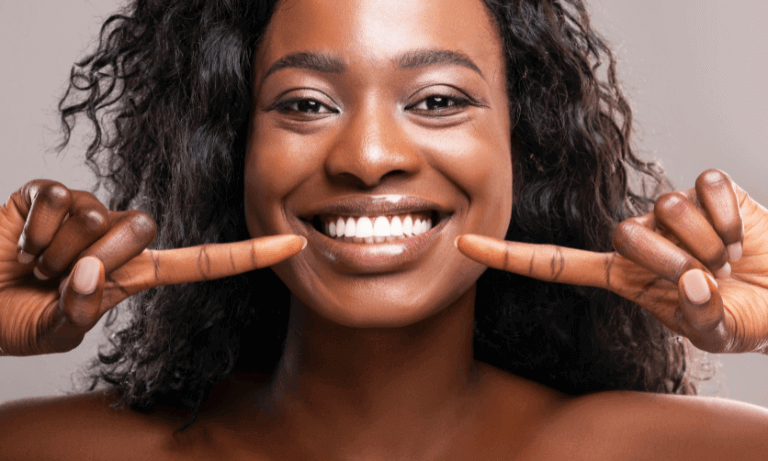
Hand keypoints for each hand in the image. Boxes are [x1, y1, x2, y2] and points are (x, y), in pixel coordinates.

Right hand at [0, 180, 304, 355]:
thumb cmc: (13, 319)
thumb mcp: (54, 330)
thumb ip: (79, 310)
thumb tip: (91, 271)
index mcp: (133, 275)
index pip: (201, 262)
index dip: (247, 256)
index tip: (293, 245)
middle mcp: (118, 239)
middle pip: (142, 229)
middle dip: (94, 258)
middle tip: (54, 276)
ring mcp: (87, 211)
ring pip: (95, 215)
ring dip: (51, 250)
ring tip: (32, 262)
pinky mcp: (51, 192)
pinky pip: (55, 197)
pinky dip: (29, 227)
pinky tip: (19, 239)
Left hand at [456, 169, 767, 353]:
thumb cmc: (742, 316)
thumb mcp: (715, 331)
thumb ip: (699, 316)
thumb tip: (692, 283)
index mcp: (622, 276)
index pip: (555, 263)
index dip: (510, 256)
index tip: (464, 245)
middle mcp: (638, 237)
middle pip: (623, 232)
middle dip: (670, 260)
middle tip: (706, 275)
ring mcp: (669, 210)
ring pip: (666, 208)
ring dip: (707, 242)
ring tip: (726, 257)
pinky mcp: (706, 188)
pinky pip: (705, 188)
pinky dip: (730, 217)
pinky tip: (740, 233)